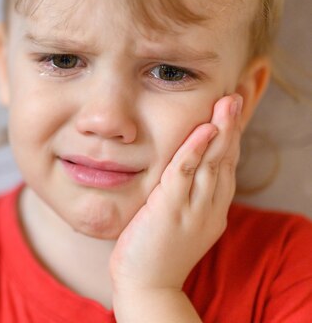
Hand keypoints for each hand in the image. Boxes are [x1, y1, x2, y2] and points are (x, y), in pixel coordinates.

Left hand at [110, 94, 242, 313]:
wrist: (146, 286)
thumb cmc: (155, 251)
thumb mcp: (176, 218)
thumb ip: (182, 194)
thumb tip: (182, 169)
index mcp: (212, 209)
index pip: (225, 166)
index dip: (230, 136)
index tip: (232, 110)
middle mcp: (209, 208)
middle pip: (225, 160)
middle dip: (232, 127)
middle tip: (235, 96)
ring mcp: (193, 211)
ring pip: (212, 164)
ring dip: (221, 131)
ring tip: (228, 103)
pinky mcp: (170, 212)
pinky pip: (185, 175)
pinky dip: (194, 151)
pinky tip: (203, 130)